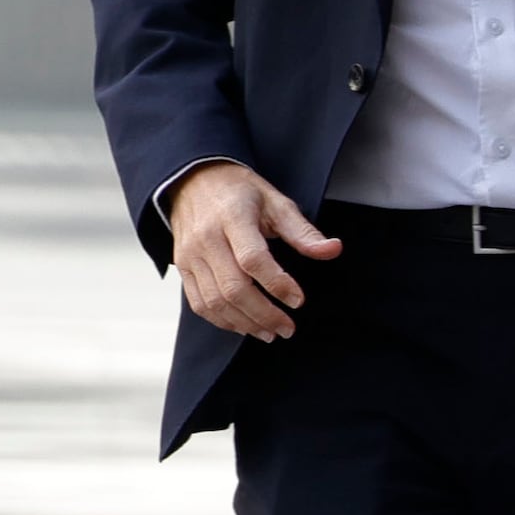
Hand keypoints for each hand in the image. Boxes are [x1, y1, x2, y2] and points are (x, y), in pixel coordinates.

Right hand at [167, 159, 337, 340]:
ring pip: (215, 301)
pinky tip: (244, 326)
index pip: (253, 259)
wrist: (191, 181)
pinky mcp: (182, 268)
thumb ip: (302, 230)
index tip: (299, 300)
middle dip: (264, 314)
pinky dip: (222, 321)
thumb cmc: (239, 192)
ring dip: (244, 323)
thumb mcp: (275, 202)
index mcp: (232, 218)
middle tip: (288, 328)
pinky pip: (199, 303)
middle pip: (233, 288)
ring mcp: (190, 256)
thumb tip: (332, 250)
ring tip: (270, 333)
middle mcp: (206, 239)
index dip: (277, 284)